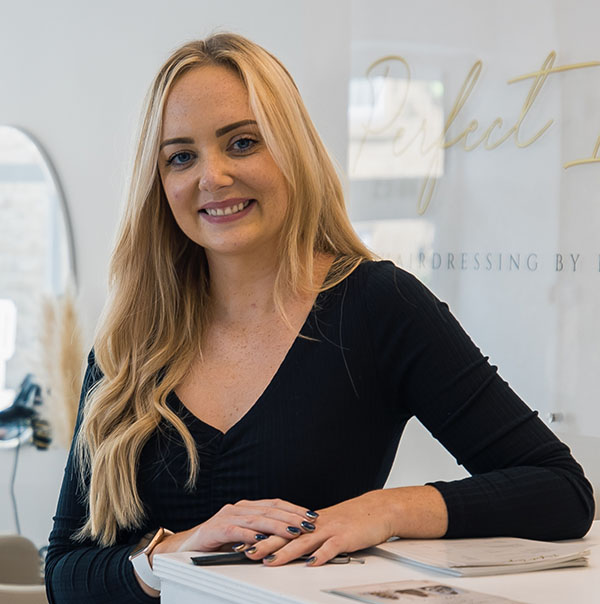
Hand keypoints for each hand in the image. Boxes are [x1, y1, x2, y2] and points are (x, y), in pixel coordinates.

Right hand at [150, 498, 317, 562]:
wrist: (183, 548)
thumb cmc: (216, 543)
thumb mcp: (242, 536)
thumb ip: (260, 532)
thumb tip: (289, 536)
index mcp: (246, 507)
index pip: (275, 504)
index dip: (294, 509)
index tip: (312, 515)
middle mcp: (237, 508)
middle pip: (270, 510)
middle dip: (292, 517)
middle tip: (309, 523)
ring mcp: (225, 517)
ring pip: (256, 519)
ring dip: (277, 525)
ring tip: (294, 531)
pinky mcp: (214, 530)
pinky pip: (235, 531)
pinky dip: (250, 534)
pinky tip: (262, 538)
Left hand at [243, 486, 447, 565]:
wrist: (377, 509)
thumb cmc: (353, 519)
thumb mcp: (327, 526)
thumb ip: (309, 536)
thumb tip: (289, 547)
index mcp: (310, 522)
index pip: (281, 529)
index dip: (262, 536)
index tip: (244, 542)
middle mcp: (317, 524)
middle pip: (287, 535)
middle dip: (266, 544)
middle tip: (247, 551)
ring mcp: (331, 530)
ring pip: (304, 541)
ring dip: (286, 551)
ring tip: (270, 561)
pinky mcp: (346, 537)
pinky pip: (332, 548)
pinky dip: (321, 556)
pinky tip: (311, 564)